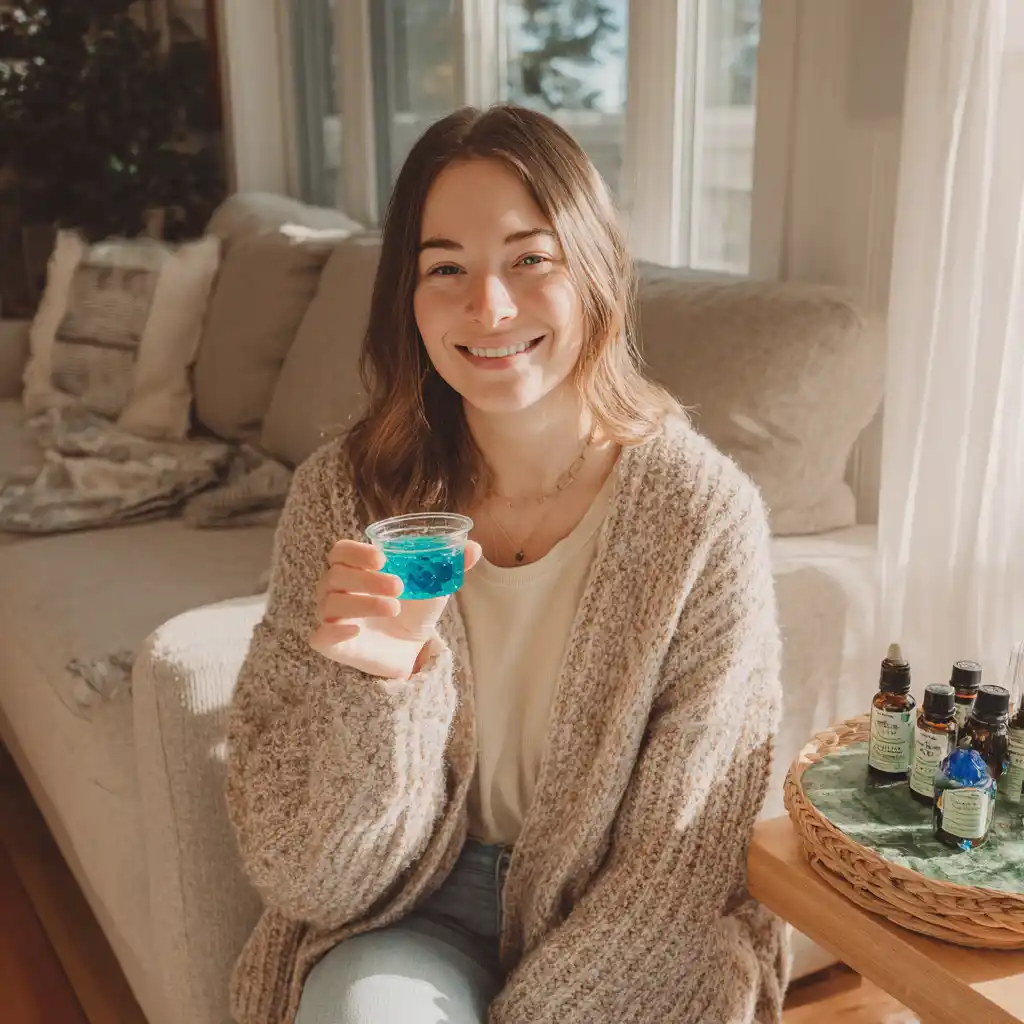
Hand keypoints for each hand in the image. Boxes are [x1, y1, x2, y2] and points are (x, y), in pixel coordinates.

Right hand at [309, 538, 481, 678]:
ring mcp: (332, 617)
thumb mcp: (434, 585)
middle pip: (335, 575)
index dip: (356, 552)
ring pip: (331, 603)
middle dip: (367, 579)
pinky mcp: (331, 644)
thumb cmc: (414, 608)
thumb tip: (475, 547)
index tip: (382, 558)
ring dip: (362, 603)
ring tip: (394, 608)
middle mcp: (337, 589)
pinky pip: (320, 636)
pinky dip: (334, 631)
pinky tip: (355, 631)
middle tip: (399, 586)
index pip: (340, 551)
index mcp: (355, 568)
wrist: (412, 649)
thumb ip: (450, 564)